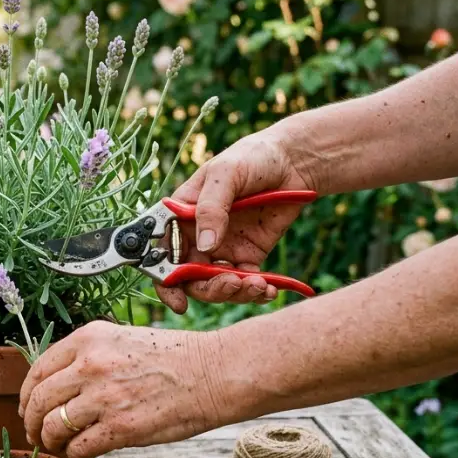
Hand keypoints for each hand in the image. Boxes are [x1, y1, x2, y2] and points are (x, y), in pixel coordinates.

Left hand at [17, 320, 236, 457]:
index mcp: (87, 338)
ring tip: (57, 447)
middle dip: (31, 422)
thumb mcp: (122, 339)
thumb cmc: (172, 357)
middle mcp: (89, 365)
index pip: (38, 369)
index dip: (27, 395)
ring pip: (54, 426)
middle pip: (39, 400)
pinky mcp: (120, 428)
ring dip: (51, 441)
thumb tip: (58, 385)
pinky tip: (80, 454)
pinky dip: (74, 455)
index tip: (28, 408)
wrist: (213, 373)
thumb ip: (87, 357)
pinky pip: (79, 447)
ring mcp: (103, 397)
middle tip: (35, 435)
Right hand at [157, 129, 317, 313]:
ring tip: (259, 285)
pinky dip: (256, 292)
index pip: (163, 252)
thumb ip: (211, 209)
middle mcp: (197, 236)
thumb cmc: (252, 158)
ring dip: (235, 292)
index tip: (178, 299)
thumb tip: (204, 246)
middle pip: (190, 277)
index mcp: (181, 216)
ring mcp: (223, 248)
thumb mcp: (226, 174)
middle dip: (209, 288)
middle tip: (232, 284)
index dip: (165, 278)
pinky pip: (245, 283)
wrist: (294, 161)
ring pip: (217, 285)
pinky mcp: (249, 255)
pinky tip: (269, 289)